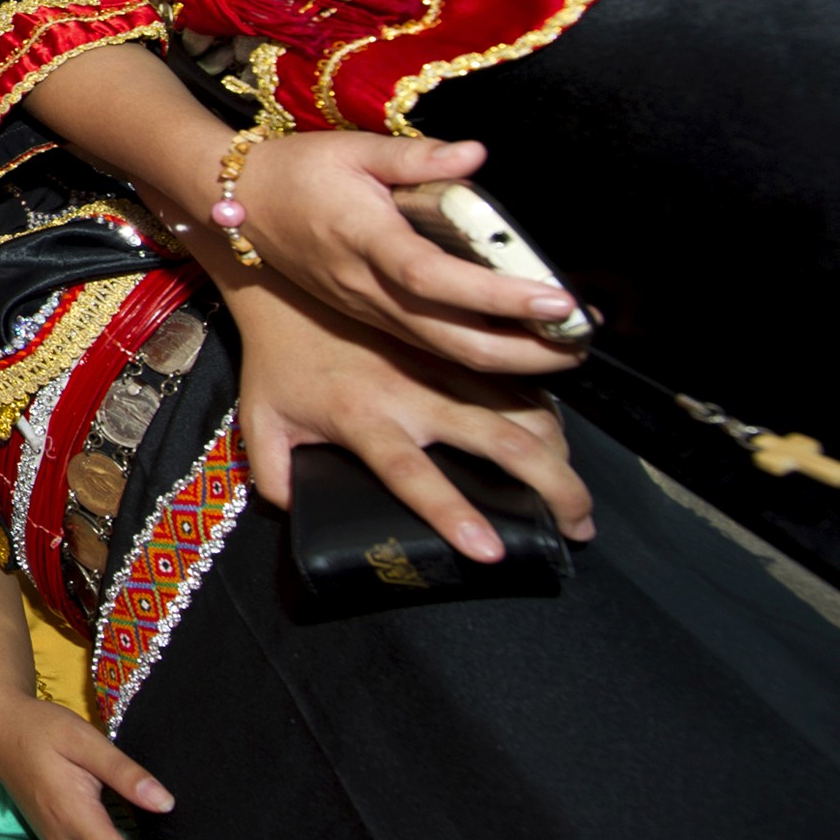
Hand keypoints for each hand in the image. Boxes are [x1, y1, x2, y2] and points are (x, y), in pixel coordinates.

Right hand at [228, 133, 586, 375]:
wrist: (237, 206)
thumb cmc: (295, 171)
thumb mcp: (352, 148)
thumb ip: (417, 155)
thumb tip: (476, 154)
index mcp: (366, 241)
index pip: (439, 278)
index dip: (500, 295)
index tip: (557, 299)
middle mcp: (370, 289)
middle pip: (453, 339)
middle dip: (526, 351)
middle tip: (581, 341)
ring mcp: (370, 311)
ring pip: (446, 352)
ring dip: (511, 360)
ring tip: (565, 351)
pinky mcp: (371, 317)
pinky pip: (431, 347)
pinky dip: (479, 355)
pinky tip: (517, 348)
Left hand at [233, 279, 594, 558]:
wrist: (288, 289)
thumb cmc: (277, 363)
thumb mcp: (260, 422)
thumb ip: (274, 474)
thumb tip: (297, 516)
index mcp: (363, 419)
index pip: (412, 474)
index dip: (452, 513)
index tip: (491, 551)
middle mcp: (411, 393)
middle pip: (498, 440)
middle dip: (550, 486)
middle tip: (578, 527)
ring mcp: (439, 366)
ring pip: (519, 406)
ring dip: (558, 449)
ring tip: (577, 494)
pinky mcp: (452, 347)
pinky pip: (513, 379)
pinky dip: (546, 409)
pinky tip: (562, 440)